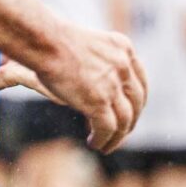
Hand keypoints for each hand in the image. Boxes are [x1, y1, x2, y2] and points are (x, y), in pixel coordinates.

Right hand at [30, 24, 147, 151]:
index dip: (137, 102)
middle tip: (120, 134)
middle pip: (137, 102)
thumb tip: (97, 86)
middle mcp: (124, 65)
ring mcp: (113, 84)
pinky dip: (104, 140)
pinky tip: (95, 143)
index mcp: (124, 48)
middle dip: (130, 122)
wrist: (45, 41)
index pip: (140, 81)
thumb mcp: (88, 45)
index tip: (131, 113)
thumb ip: (100, 62)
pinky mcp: (99, 101)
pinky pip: (108, 128)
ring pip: (125, 120)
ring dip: (117, 137)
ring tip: (106, 146)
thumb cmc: (54, 40)